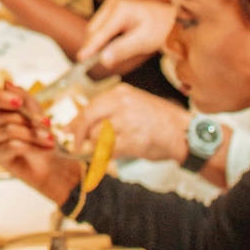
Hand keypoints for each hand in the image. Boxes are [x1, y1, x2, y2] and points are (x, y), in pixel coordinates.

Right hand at [0, 83, 82, 202]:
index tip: (18, 103)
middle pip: (4, 116)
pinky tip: (42, 150)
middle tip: (48, 125)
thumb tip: (6, 83)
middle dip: (29, 120)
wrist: (50, 162)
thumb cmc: (41, 134)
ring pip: (10, 131)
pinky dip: (32, 147)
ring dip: (34, 135)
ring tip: (50, 140)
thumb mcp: (36, 112)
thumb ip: (23, 97)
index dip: (0, 98)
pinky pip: (13, 145)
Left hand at [69, 84, 190, 162]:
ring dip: (97, 147)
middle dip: (78, 135)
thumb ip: (108, 111)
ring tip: (110, 148)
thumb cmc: (159, 121)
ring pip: (97, 137)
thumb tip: (80, 123)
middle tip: (76, 146)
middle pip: (88, 119)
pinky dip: (107, 156)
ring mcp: (128, 121)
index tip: (65, 131)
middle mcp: (123, 103)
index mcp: (121, 93)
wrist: (184, 132)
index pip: (89, 107)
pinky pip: (109, 151)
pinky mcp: (133, 140)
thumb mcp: (133, 105)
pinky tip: (116, 155)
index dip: (74, 122)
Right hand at [77, 0, 176, 68]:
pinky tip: (119, 41)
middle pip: (93, 31)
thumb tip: (103, 60)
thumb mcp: (143, 42)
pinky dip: (104, 39)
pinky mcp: (109, 10)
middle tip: (110, 60)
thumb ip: (122, 50)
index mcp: (120, 8)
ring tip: (122, 47)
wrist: (168, 19)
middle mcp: (112, 3)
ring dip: (100, 43)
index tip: (81, 59)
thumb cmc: (159, 29)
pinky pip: (99, 29)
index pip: (100, 32)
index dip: (90, 47)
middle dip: (96, 47)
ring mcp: (109, 5)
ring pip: (94, 31)